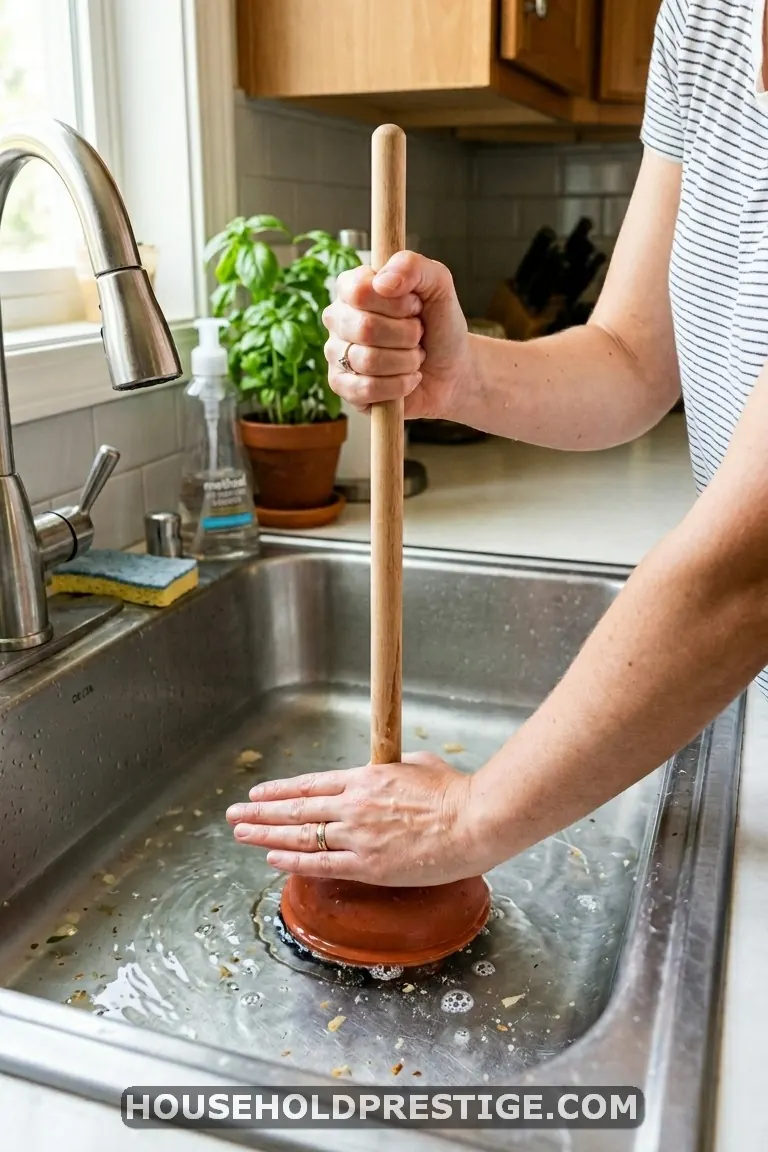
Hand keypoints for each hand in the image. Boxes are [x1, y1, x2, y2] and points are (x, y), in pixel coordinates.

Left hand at [225, 751, 487, 885]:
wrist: (473, 821)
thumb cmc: (453, 792)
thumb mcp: (417, 766)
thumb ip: (392, 770)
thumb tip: (383, 772)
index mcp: (365, 778)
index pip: (311, 784)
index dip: (281, 790)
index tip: (259, 794)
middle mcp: (354, 805)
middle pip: (297, 809)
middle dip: (261, 813)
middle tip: (234, 815)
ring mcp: (358, 836)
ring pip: (301, 835)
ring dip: (266, 834)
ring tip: (241, 835)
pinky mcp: (369, 865)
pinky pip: (322, 864)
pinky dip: (293, 860)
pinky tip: (272, 857)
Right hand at [323, 251, 472, 419]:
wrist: (452, 370)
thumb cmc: (439, 324)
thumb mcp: (437, 285)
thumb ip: (413, 267)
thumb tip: (382, 282)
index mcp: (353, 288)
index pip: (359, 291)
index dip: (396, 304)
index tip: (416, 306)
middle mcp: (338, 319)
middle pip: (365, 328)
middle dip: (407, 335)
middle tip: (418, 335)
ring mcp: (336, 354)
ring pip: (368, 361)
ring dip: (406, 361)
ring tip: (415, 358)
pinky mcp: (342, 387)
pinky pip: (365, 389)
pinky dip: (398, 386)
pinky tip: (408, 380)